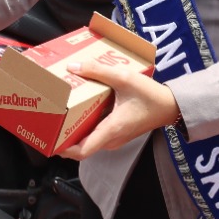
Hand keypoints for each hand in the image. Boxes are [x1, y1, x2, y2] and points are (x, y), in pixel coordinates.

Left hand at [60, 61, 179, 159]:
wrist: (172, 106)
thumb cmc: (151, 96)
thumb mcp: (124, 78)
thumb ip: (98, 71)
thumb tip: (73, 67)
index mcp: (111, 130)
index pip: (82, 151)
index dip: (62, 149)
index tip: (47, 139)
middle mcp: (112, 139)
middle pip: (81, 146)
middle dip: (62, 137)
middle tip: (48, 121)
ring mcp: (115, 137)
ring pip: (88, 140)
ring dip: (72, 131)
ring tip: (59, 115)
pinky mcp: (117, 132)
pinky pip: (95, 134)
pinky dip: (84, 126)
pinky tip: (78, 110)